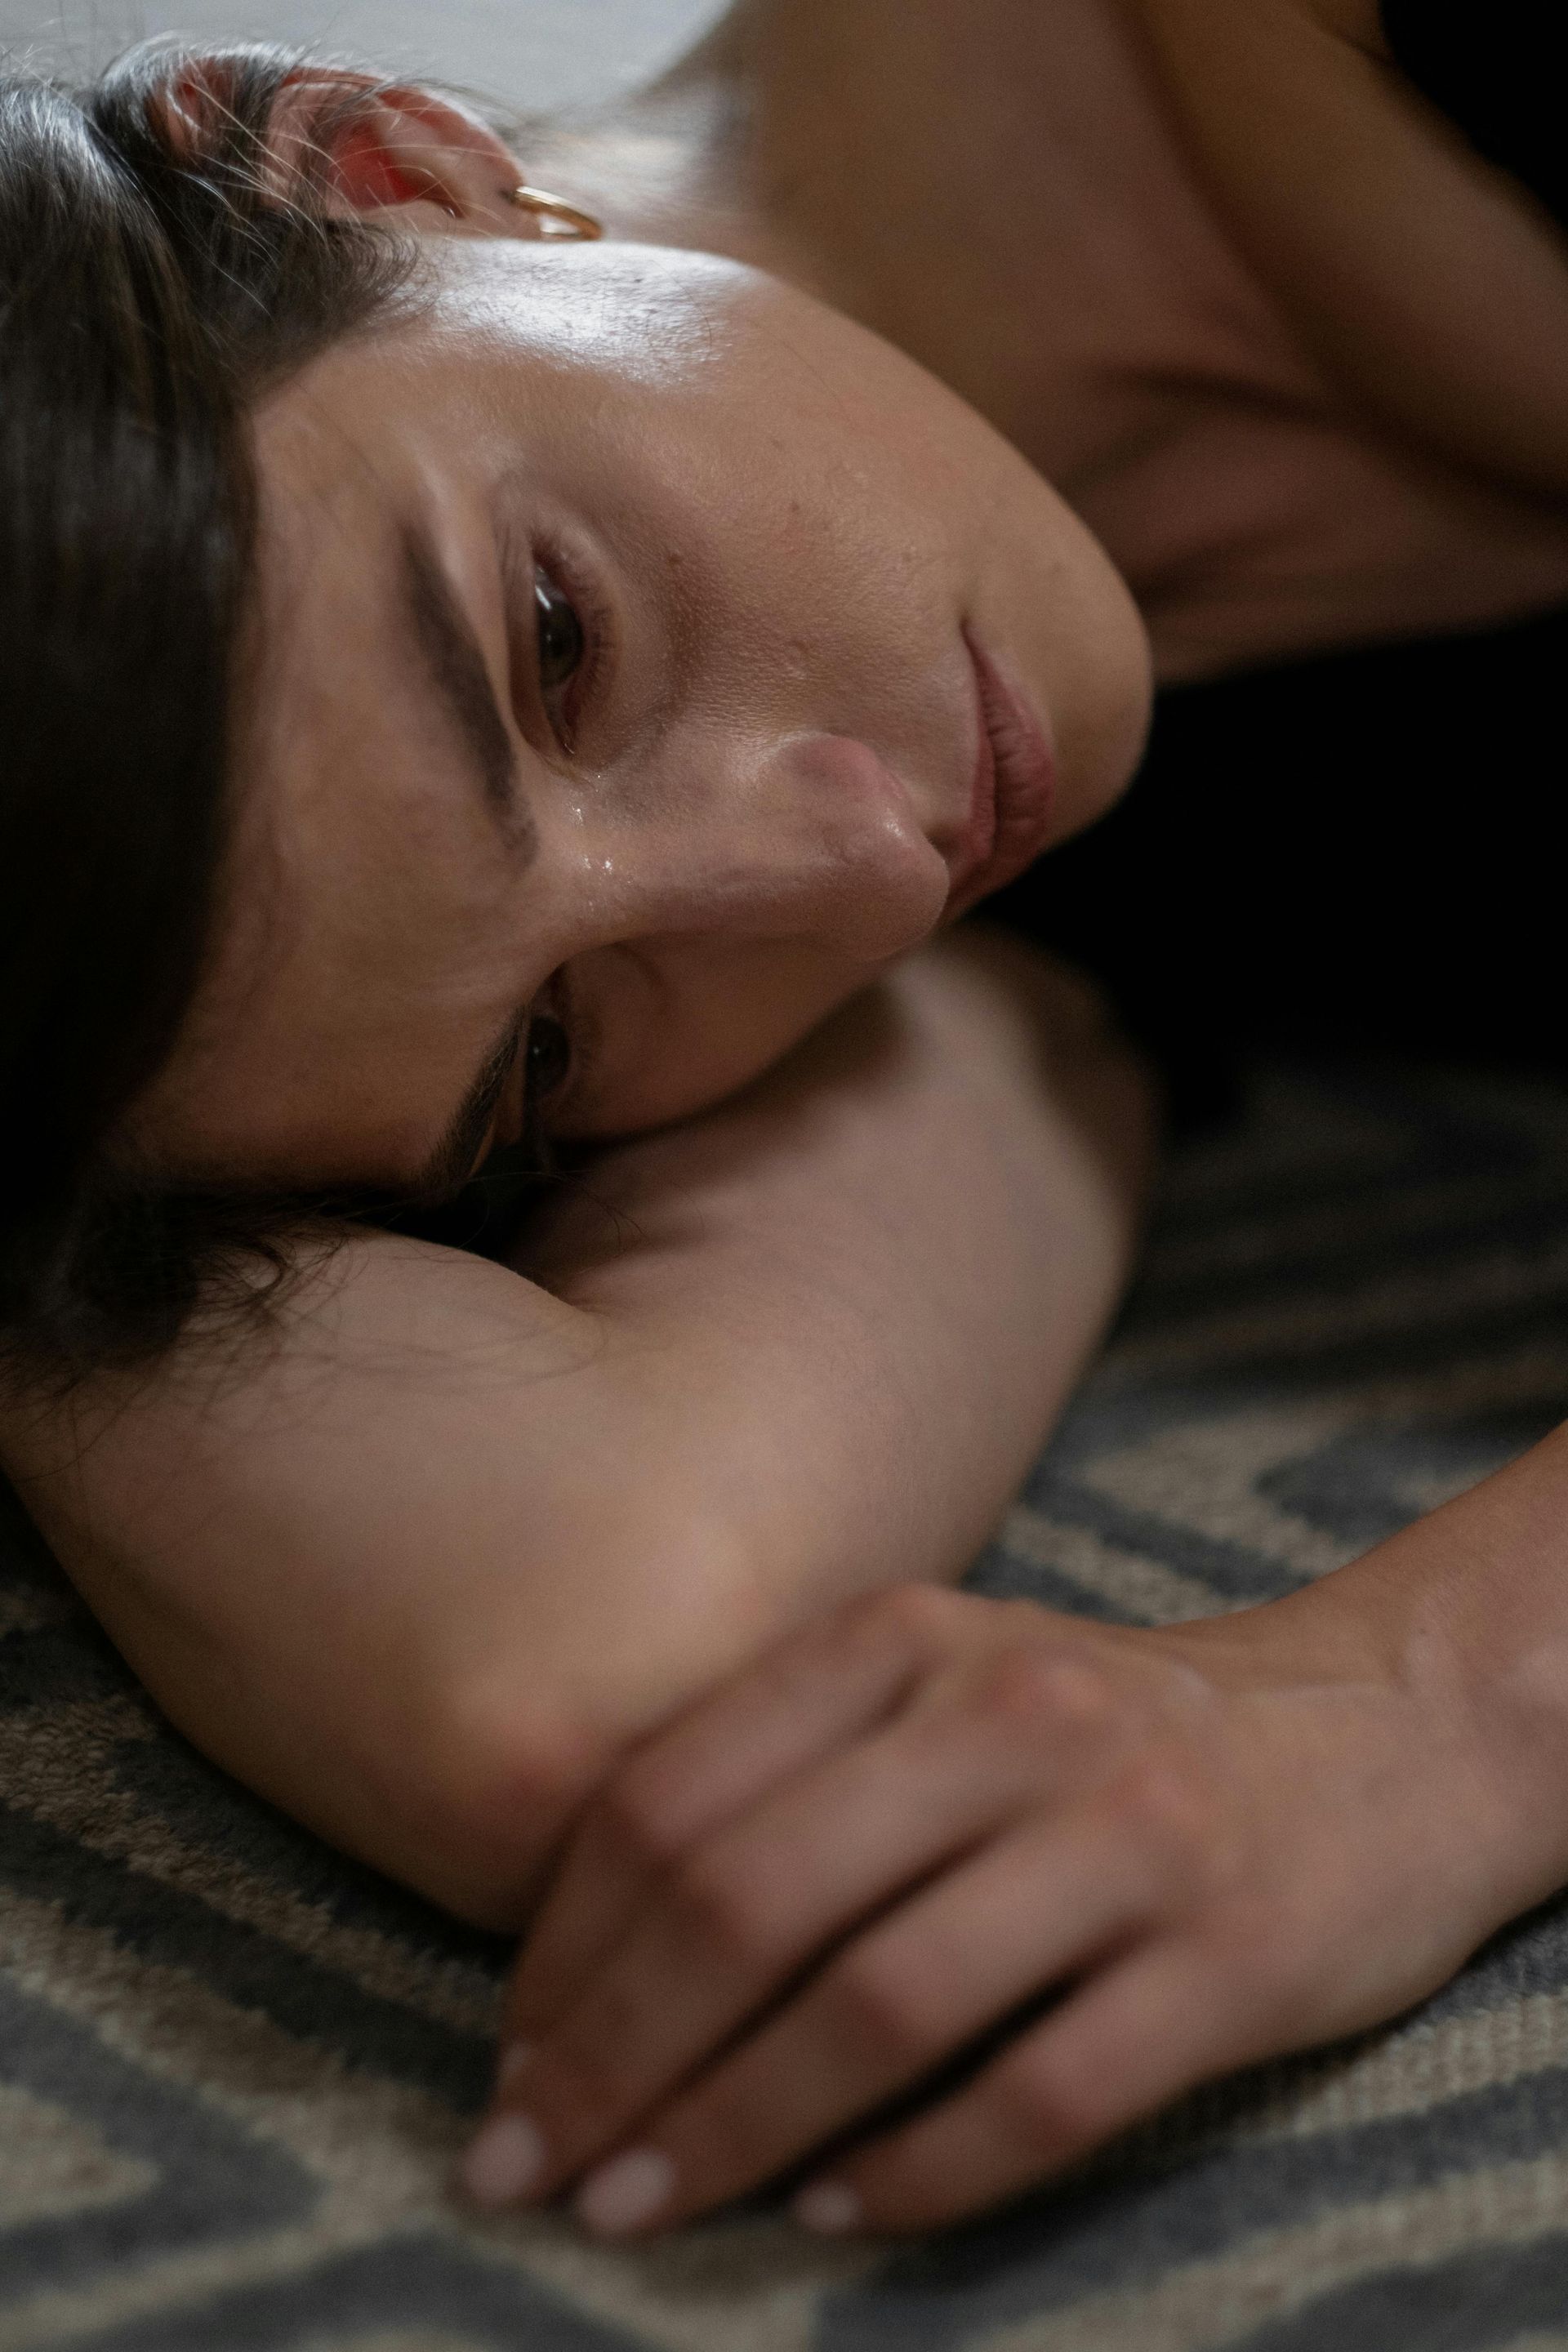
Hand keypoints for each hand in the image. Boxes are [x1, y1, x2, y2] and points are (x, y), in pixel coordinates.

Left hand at [459, 1578, 1514, 2235]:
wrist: (1374, 1734)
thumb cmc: (1098, 1734)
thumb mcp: (941, 1688)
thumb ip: (782, 1778)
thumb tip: (577, 1975)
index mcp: (906, 1638)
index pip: (674, 1796)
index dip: (564, 1949)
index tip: (509, 2064)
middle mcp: (1009, 1714)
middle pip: (750, 1901)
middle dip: (611, 2054)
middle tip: (524, 2168)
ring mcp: (1128, 1831)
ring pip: (879, 2005)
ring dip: (730, 2128)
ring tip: (634, 2210)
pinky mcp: (1227, 1956)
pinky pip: (1041, 2094)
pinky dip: (916, 2173)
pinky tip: (825, 2215)